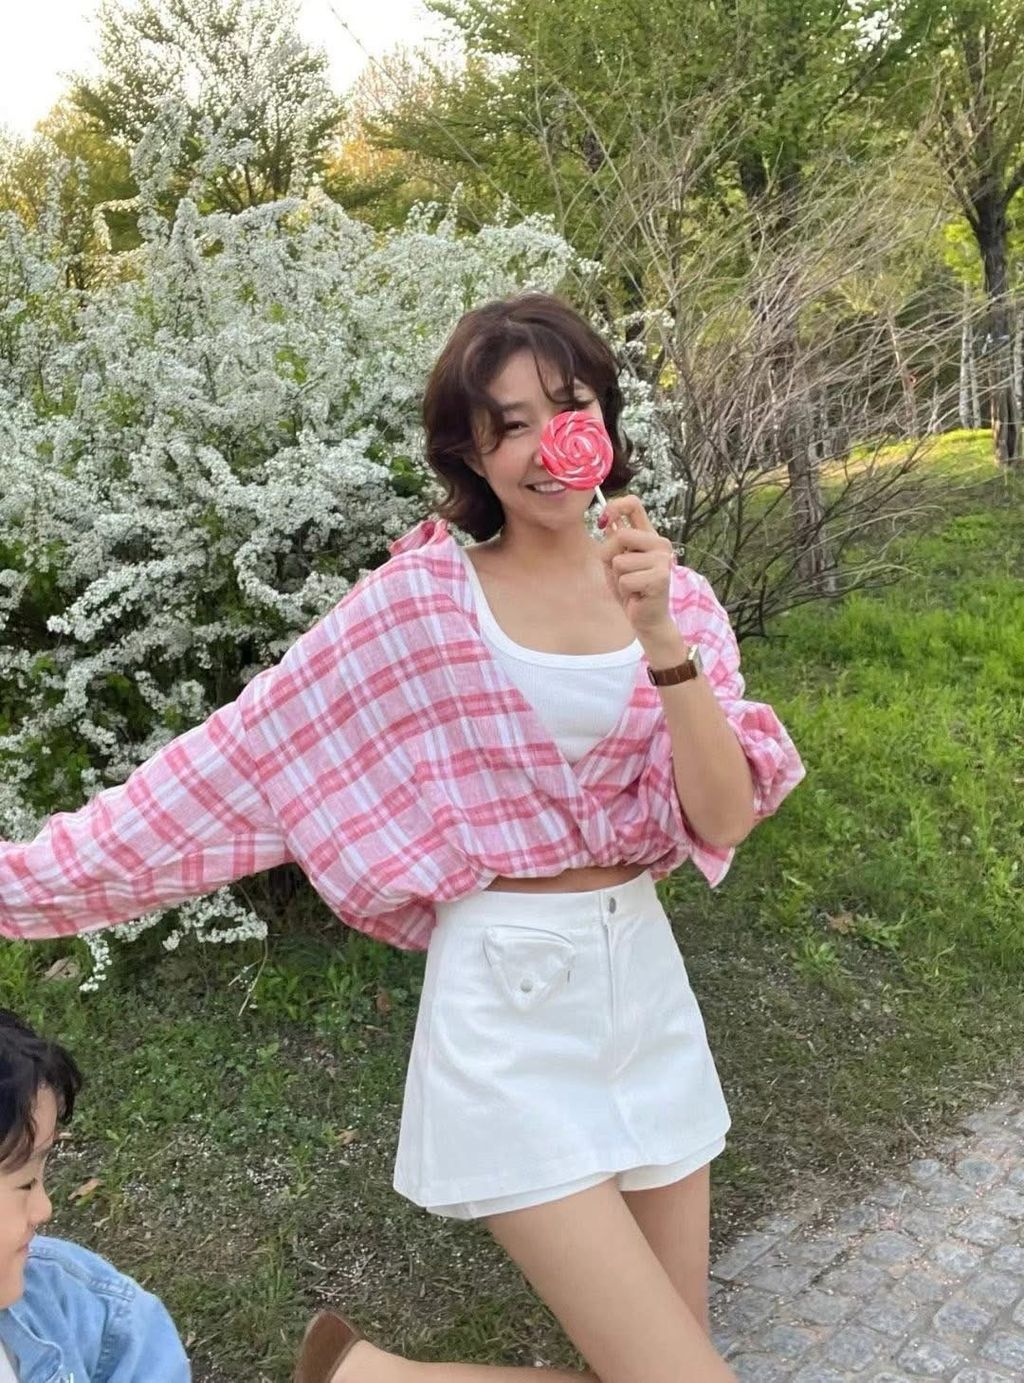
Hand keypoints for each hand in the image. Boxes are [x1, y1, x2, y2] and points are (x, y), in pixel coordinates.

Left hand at [597, 495, 678, 643]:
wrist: (647, 618)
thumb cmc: (632, 590)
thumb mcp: (616, 562)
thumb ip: (613, 543)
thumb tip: (606, 522)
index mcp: (648, 536)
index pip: (633, 505)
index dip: (614, 507)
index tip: (604, 521)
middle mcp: (659, 543)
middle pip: (621, 535)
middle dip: (610, 556)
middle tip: (621, 574)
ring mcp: (662, 559)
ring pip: (620, 561)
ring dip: (618, 578)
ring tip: (632, 585)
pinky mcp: (660, 577)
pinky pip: (626, 580)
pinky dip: (625, 590)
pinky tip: (638, 594)